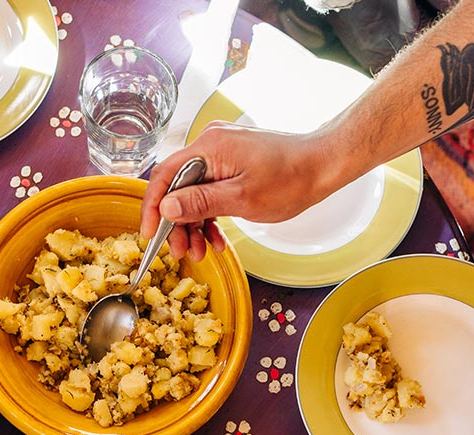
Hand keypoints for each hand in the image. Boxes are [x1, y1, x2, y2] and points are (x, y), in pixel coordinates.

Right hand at [140, 121, 336, 260]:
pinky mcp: (231, 164)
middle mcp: (210, 145)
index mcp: (209, 147)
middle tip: (181, 251)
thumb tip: (167, 208)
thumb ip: (201, 202)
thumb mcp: (242, 198)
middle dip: (177, 223)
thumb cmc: (291, 178)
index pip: (165, 175)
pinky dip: (209, 215)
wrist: (323, 165)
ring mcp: (221, 154)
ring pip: (193, 193)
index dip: (153, 206)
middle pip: (178, 187)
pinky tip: (215, 238)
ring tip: (201, 251)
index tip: (150, 232)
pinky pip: (209, 191)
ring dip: (194, 224)